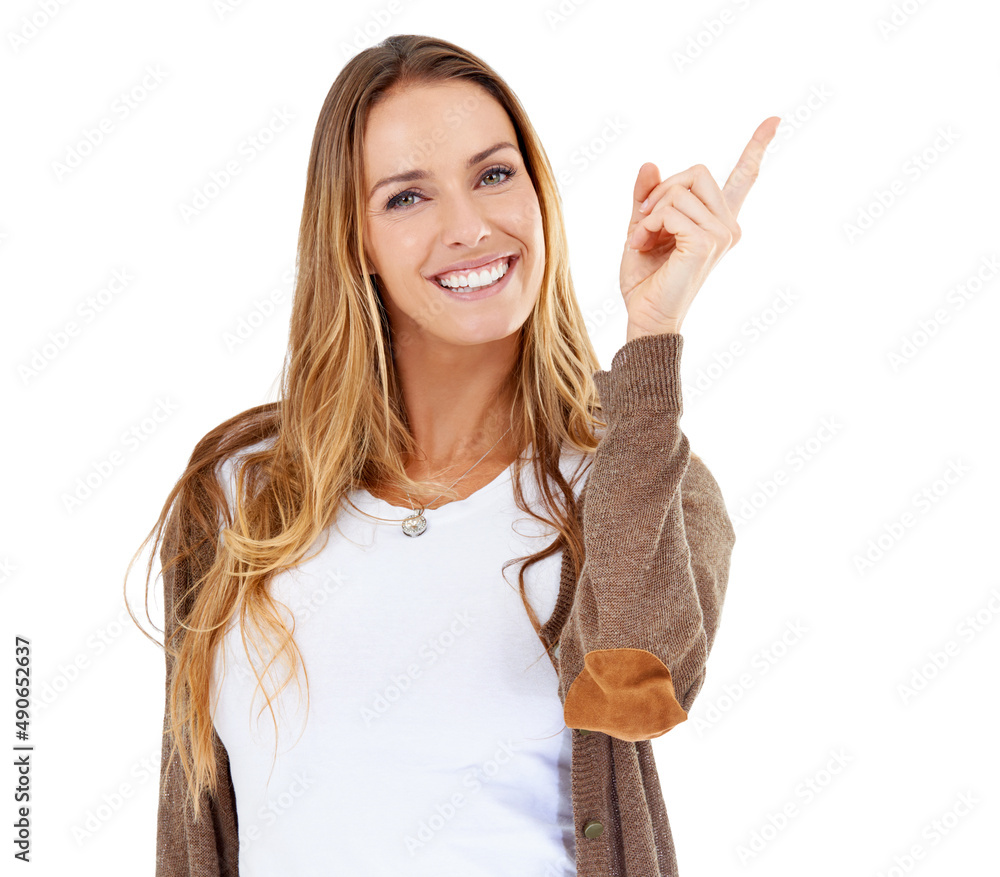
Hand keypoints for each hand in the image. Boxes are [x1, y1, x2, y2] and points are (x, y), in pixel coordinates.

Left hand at [620, 116, 779, 340]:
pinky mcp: (707, 242)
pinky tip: (643, 243)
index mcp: (717, 221)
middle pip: (697, 171)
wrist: (645, 314)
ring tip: (642, 239)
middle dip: (662, 191)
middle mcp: (727, 226)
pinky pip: (671, 209)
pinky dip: (649, 223)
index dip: (757, 147)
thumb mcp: (642, 227)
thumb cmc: (646, 279)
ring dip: (650, 211)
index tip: (775, 120)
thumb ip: (648, 197)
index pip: (743, 179)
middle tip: (643, 222)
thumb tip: (650, 164)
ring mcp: (721, 234)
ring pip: (681, 189)